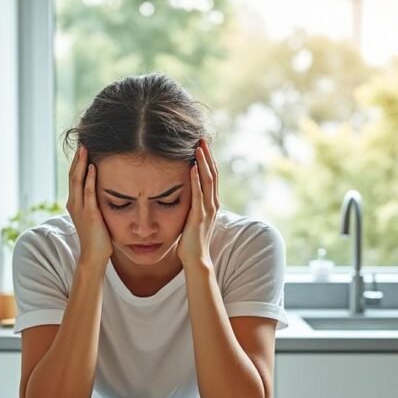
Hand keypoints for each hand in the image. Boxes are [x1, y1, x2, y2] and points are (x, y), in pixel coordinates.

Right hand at [67, 145, 111, 267]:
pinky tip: (93, 167)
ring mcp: (80, 208)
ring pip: (77, 181)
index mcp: (74, 203)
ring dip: (81, 163)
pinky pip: (88, 193)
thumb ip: (95, 203)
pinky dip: (89, 179)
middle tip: (82, 142)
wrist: (93, 256)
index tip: (83, 148)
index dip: (77, 163)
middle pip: (72, 175)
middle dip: (77, 158)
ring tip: (85, 148)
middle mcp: (74, 203)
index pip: (74, 178)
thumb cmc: (97, 237)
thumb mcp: (94, 216)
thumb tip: (104, 192)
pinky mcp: (90, 214)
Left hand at [177, 140, 219, 267]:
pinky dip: (195, 180)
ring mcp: (207, 210)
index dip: (208, 159)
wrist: (196, 259)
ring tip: (198, 147)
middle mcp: (212, 204)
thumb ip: (193, 204)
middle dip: (207, 155)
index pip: (211, 176)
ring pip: (207, 181)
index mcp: (211, 203)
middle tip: (202, 138)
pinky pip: (198, 194)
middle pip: (212, 173)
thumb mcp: (193, 217)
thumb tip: (186, 192)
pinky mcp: (199, 216)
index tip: (202, 144)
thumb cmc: (192, 240)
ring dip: (203, 162)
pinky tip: (191, 167)